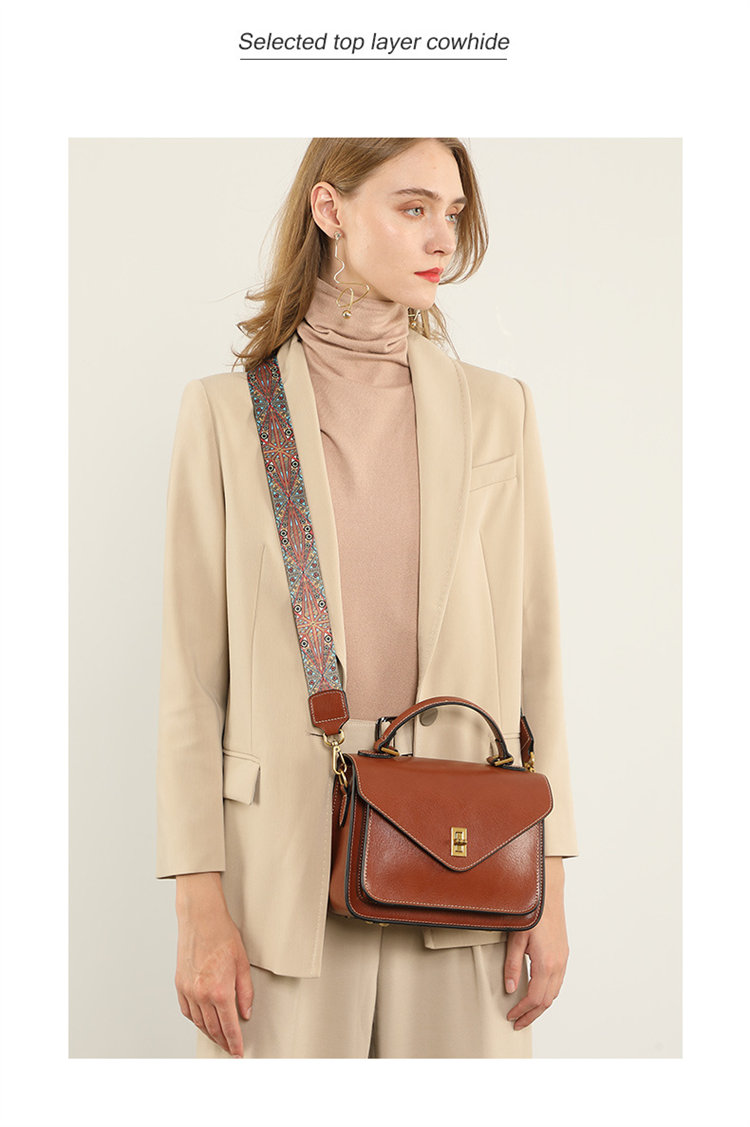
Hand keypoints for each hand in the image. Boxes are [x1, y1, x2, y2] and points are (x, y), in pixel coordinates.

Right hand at [174, 872, 253, 1057]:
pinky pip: (187, 1011)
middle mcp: (201, 994)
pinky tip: (202, 1022)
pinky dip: (196, 1020)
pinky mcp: (179, 984)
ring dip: (209, 1034)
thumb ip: (245, 992)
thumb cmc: (223, 936)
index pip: (229, 1026)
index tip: (238, 1052)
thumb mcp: (243, 964)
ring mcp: (188, 990)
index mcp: (219, 990)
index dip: (235, 1043)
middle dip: (223, 1042)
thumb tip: (245, 1013)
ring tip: (219, 1038)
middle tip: (230, 1048)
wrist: (201, 919)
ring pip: (199, 1023)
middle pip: (213, 1029)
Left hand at [504, 857, 568, 1030]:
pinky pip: (558, 982)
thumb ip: (512, 965)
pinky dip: (548, 993)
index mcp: (546, 963)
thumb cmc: (532, 913)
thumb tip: (510, 989)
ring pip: (554, 993)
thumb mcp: (516, 938)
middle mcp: (558, 964)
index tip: (510, 1015)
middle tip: (517, 1022)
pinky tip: (538, 992)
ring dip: (540, 1006)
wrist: (549, 894)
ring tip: (526, 1012)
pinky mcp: (564, 954)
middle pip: (546, 1001)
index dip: (522, 1010)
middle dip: (531, 1014)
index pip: (534, 997)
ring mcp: (563, 960)